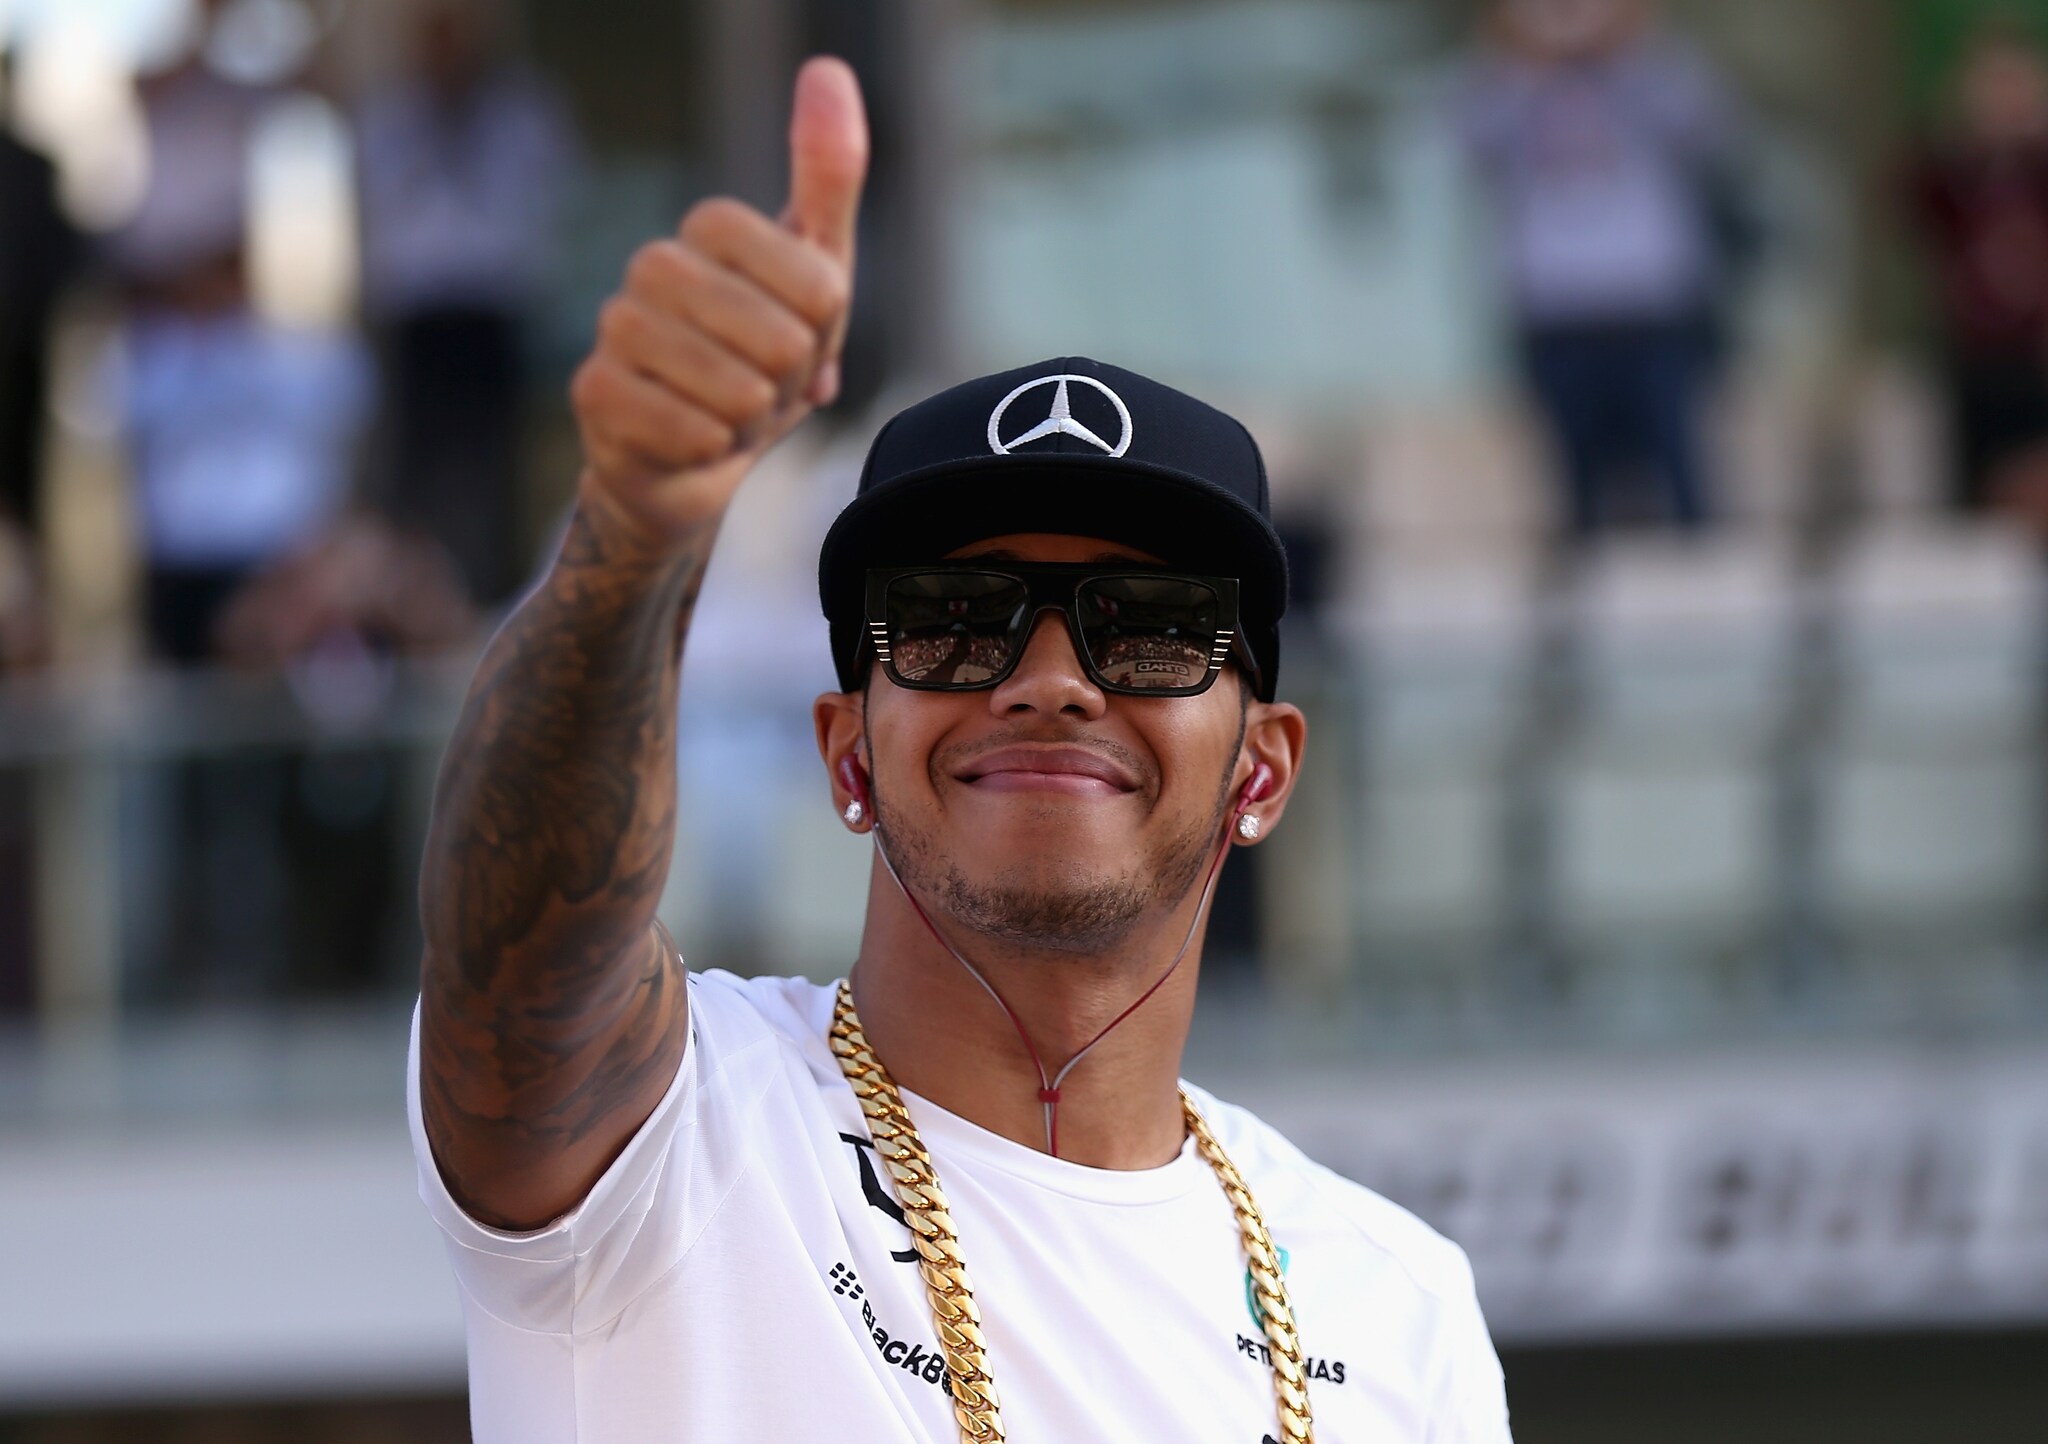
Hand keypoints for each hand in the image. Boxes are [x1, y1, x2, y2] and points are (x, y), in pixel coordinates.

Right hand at [572, 56, 867, 549]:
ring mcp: (615, 327)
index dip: (822, 325)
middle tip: (766, 384)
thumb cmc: (763, 361)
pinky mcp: (593, 393)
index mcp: (708, 230)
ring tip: (732, 412)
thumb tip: (827, 68)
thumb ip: (828, 176)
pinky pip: (688, 429)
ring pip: (733, 387)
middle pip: (778, 337)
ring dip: (752, 418)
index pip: (811, 278)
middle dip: (789, 380)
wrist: (700, 460)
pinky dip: (712, 448)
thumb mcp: (817, 275)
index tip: (803, 333)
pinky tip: (696, 439)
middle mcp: (653, 266)